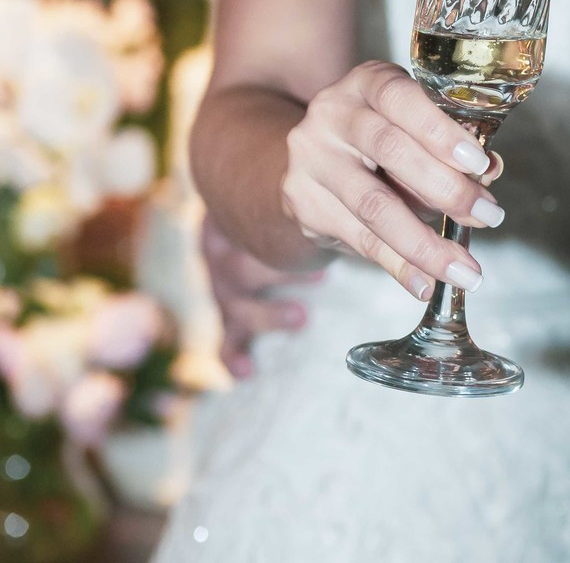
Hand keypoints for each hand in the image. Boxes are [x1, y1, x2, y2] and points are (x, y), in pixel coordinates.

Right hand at [201, 213, 323, 380]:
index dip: (279, 234)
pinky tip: (246, 371)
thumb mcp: (274, 200)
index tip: (314, 237)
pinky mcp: (224, 314)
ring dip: (268, 314)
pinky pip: (223, 338)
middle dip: (280, 273)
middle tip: (321, 274)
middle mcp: (220, 252)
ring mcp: (220, 285)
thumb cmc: (263, 208)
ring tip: (301, 318)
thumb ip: (299, 209)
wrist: (226, 210)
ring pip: (234, 304)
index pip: (248, 227)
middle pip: (240, 266)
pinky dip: (233, 356)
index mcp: (231, 219)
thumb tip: (347, 214)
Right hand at [282, 59, 505, 301]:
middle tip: (489, 216)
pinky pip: (358, 240)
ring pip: (373, 206)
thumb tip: (491, 171)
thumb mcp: (409, 124)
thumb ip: (448, 143)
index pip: (401, 98)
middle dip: (447, 189)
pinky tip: (425, 284)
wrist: (307, 157)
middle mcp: (332, 114)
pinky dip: (398, 266)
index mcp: (366, 82)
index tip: (480, 164)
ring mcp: (311, 159)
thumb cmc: (377, 135)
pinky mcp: (303, 204)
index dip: (441, 131)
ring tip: (465, 269)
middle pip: (390, 150)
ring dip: (426, 243)